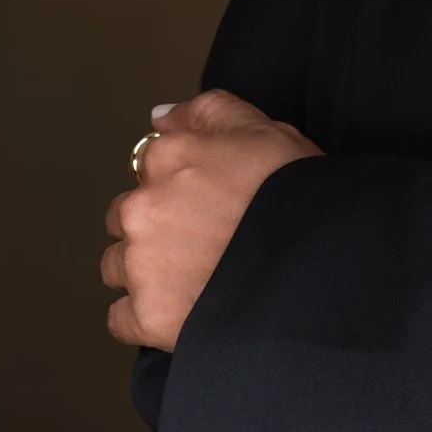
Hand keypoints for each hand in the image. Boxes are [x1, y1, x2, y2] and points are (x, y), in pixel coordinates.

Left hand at [101, 89, 322, 349]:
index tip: (202, 200)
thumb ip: (207, 112)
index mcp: (167, 158)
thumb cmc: (296, 193)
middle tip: (199, 241)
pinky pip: (122, 319)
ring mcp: (140, 264)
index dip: (175, 184)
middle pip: (123, 218)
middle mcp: (141, 207)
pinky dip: (145, 317)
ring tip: (193, 279)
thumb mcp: (265, 130)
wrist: (314, 262)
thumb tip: (160, 118)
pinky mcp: (146, 315)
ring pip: (117, 267)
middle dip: (151, 228)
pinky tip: (182, 311)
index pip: (145, 168)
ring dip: (144, 272)